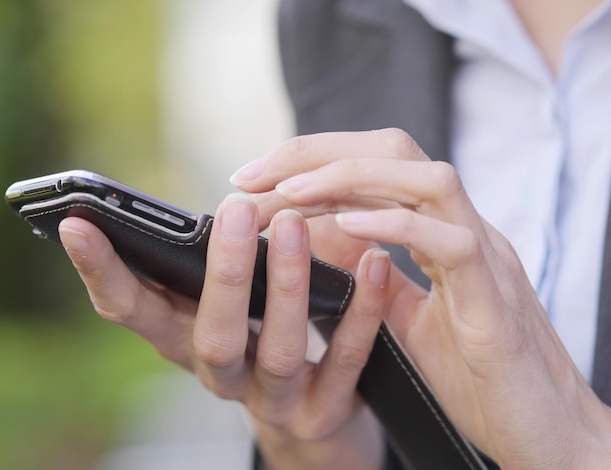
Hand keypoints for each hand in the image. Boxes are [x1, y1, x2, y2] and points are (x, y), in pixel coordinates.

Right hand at [59, 193, 392, 469]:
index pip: (131, 312)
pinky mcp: (324, 412)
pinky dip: (361, 311)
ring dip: (288, 286)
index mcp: (187, 343)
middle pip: (212, 332)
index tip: (79, 224)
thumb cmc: (261, 345)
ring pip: (280, 348)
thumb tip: (216, 202)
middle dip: (224, 273)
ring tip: (297, 226)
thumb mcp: (226, 312)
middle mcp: (222, 376)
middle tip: (236, 212)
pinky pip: (346, 360)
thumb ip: (210, 271)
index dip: (102, 273)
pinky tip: (373, 262)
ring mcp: (275, 401)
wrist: (312, 428)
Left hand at [231, 128, 610, 468]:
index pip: (376, 165)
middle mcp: (463, 228)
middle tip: (252, 175)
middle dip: (317, 153)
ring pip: (428, 179)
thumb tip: (320, 246)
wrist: (539, 426)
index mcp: (440, 230)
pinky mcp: (494, 300)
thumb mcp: (405, 315)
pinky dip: (396, 225)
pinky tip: (346, 225)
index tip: (254, 180)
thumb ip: (371, 277)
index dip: (312, 162)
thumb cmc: (473, 370)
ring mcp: (485, 257)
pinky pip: (452, 242)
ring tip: (287, 193)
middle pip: (395, 151)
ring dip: (349, 177)